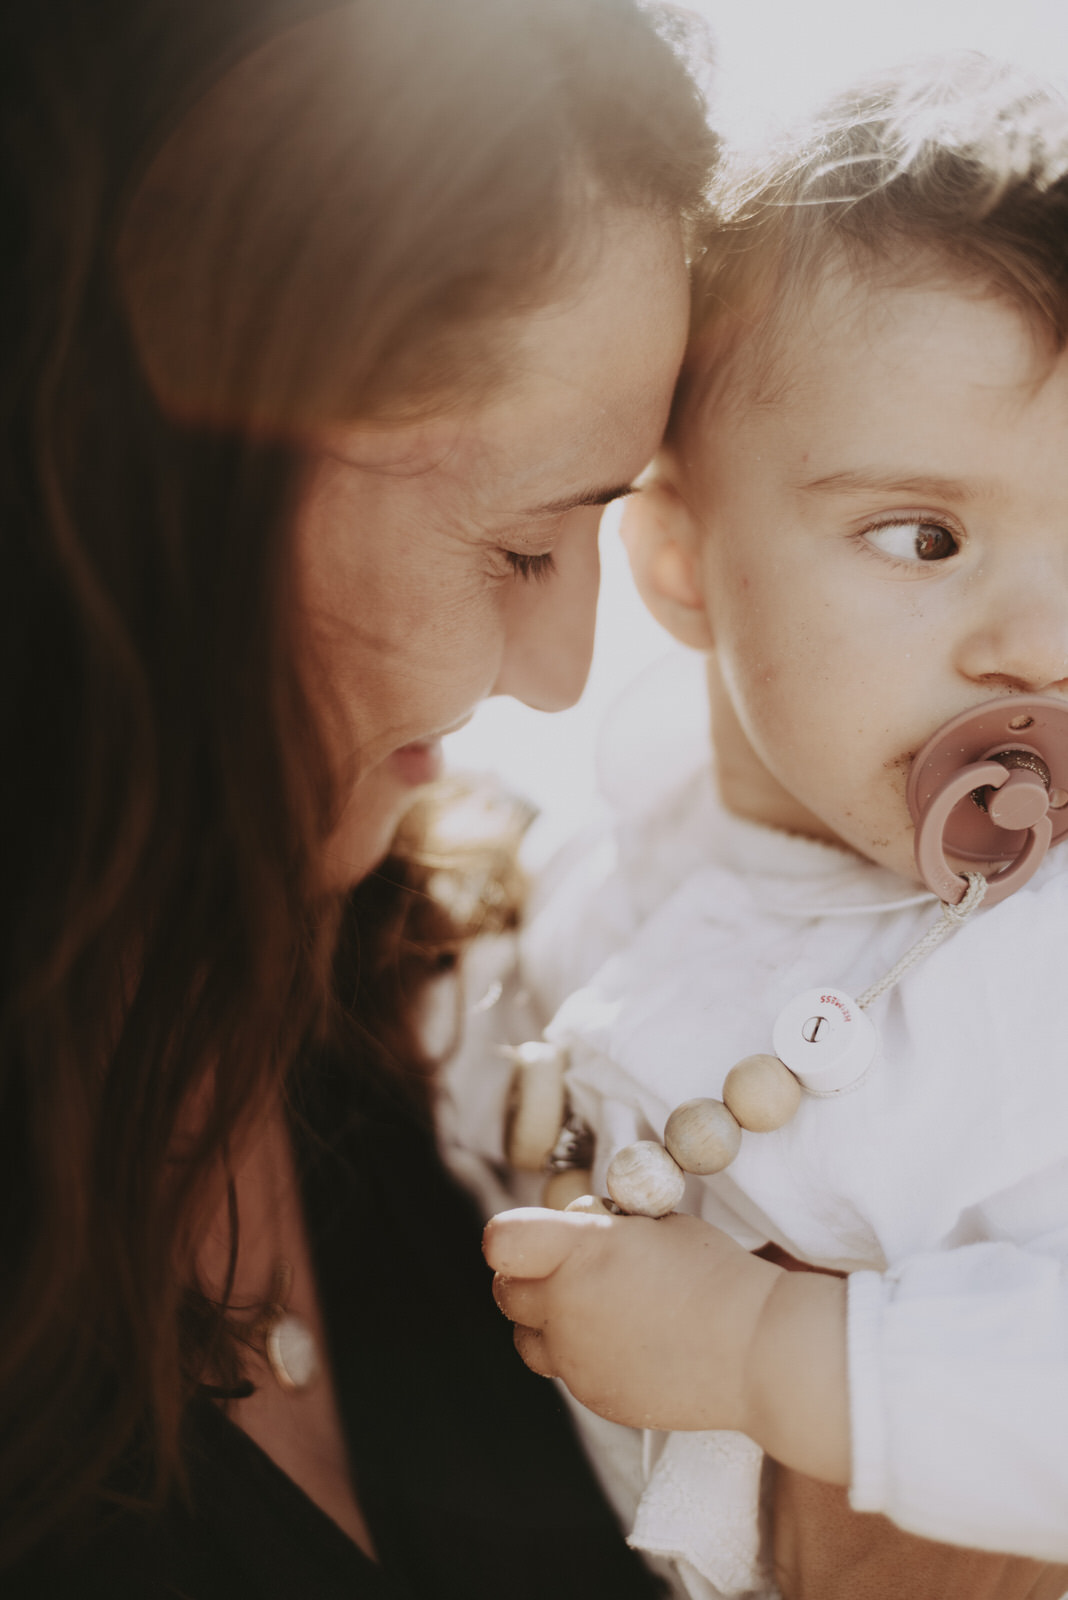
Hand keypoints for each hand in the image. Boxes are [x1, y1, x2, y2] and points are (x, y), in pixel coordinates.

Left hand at [483, 1206, 781, 1432]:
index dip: (512, 1238)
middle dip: (527, 1278)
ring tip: (592, 1310)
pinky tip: (624, 1343)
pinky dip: (580, 1356)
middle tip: (567, 1270)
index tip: (537, 1236)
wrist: (755, 1348)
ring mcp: (576, 1359)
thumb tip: (580, 1229)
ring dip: (544, 1322)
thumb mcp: (656, 1224)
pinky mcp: (595, 1397)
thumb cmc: (714, 1272)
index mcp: (579, 1250)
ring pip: (527, 1340)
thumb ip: (603, 1230)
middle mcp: (566, 1305)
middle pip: (507, 1293)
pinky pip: (565, 1372)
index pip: (501, 1242)